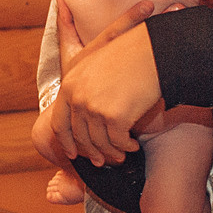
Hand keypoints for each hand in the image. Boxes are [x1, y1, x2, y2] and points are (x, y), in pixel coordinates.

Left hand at [41, 0, 159, 165]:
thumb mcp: (95, 64)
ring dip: (112, 153)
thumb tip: (85, 115)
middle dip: (91, 153)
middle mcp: (77, 98)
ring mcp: (94, 108)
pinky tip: (134, 146)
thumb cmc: (130, 54)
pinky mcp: (114, 117)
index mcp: (69, 84)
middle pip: (79, 137)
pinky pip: (118, 142)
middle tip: (101, 162)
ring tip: (123, 154)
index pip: (59, 123)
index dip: (66, 142)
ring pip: (99, 143)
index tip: (72, 154)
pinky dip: (126, 147)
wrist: (153, 51)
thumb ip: (84, 87)